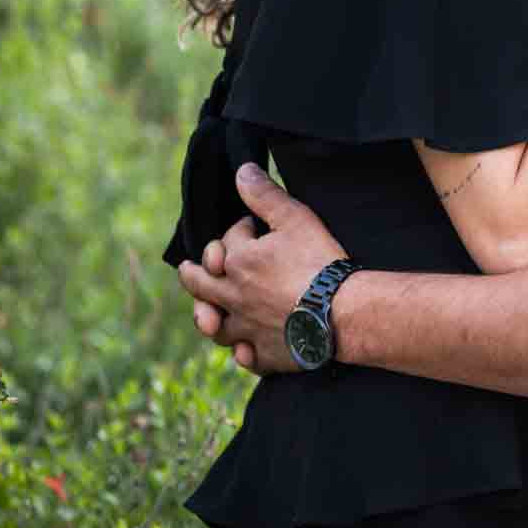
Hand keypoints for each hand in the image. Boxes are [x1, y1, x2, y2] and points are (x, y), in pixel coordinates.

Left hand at [177, 164, 346, 373]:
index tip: (253, 227)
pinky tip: (243, 349)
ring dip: (208, 317)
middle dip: (193, 273)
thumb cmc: (318, 261)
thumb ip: (264, 195)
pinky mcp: (264, 354)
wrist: (341, 311)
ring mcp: (246, 329)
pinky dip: (241, 351)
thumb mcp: (293, 217)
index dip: (240, 229)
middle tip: (186, 270)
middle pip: (201, 285)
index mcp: (238, 262)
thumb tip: (241, 171)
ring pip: (216, 326)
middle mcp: (233, 297)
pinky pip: (245, 356)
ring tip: (205, 316)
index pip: (228, 240)